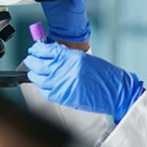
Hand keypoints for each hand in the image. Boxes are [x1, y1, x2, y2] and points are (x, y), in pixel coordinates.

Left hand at [24, 41, 143, 122]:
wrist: (116, 91)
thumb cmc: (104, 75)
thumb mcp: (85, 59)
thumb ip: (66, 56)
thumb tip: (50, 52)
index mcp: (72, 57)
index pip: (46, 50)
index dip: (37, 49)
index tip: (34, 49)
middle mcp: (65, 70)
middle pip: (38, 64)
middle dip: (32, 60)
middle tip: (31, 59)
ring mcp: (63, 84)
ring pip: (38, 78)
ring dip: (34, 74)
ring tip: (33, 71)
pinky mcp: (63, 97)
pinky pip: (45, 91)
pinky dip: (41, 86)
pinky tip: (41, 83)